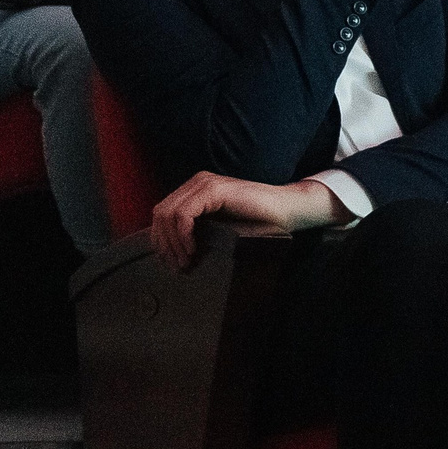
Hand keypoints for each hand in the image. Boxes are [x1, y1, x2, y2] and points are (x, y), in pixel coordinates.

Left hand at [147, 172, 335, 270]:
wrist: (287, 209)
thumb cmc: (260, 221)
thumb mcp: (221, 225)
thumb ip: (200, 227)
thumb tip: (174, 249)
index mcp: (197, 189)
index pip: (162, 212)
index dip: (160, 239)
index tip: (169, 261)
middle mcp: (198, 182)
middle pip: (160, 213)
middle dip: (163, 243)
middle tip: (176, 265)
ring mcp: (205, 184)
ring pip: (168, 214)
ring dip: (173, 242)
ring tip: (185, 261)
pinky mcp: (215, 191)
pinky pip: (184, 214)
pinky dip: (183, 234)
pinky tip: (193, 249)